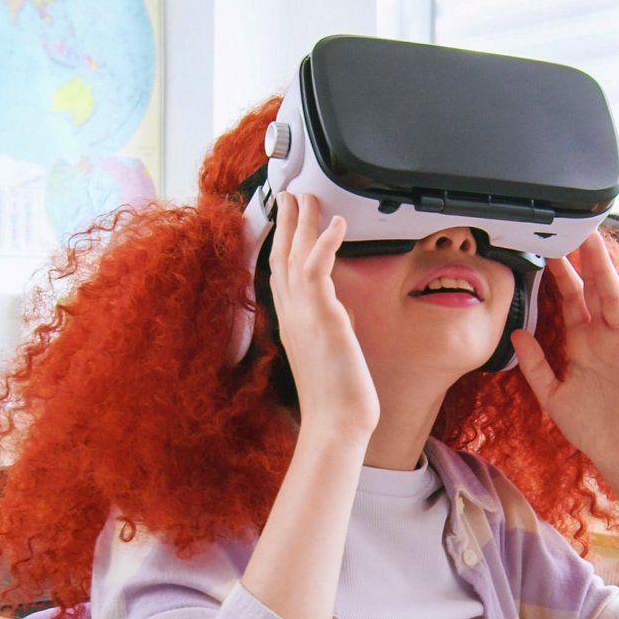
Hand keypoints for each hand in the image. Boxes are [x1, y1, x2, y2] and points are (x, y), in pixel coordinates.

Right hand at [267, 194, 378, 439]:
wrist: (336, 423)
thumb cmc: (336, 397)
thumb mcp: (328, 353)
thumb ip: (327, 328)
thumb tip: (337, 315)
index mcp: (291, 322)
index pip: (280, 272)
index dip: (280, 242)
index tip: (285, 220)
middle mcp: (291, 314)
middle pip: (281, 256)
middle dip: (286, 222)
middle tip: (291, 195)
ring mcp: (303, 314)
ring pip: (295, 256)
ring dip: (301, 222)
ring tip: (307, 197)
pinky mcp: (322, 316)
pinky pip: (317, 269)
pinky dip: (325, 242)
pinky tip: (335, 223)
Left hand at [511, 236, 618, 475]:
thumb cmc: (589, 425)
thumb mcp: (552, 394)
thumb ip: (535, 364)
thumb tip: (516, 333)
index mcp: (582, 341)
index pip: (572, 298)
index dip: (563, 274)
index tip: (550, 250)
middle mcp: (604, 337)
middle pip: (596, 291)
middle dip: (587, 261)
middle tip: (578, 231)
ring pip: (618, 302)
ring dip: (608, 274)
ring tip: (598, 248)